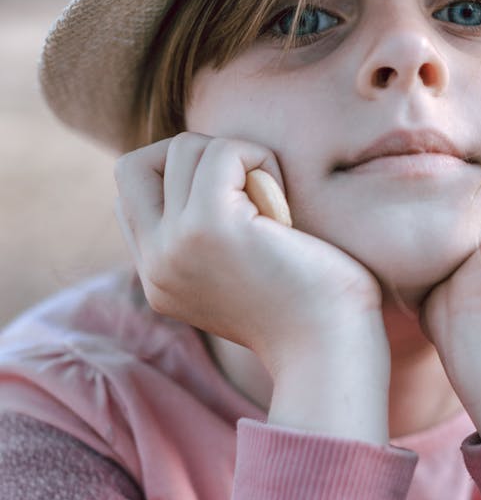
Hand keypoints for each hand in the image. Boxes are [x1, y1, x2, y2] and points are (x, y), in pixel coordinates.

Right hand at [114, 132, 384, 377]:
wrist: (332, 351)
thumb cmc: (311, 306)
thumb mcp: (239, 272)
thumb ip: (206, 235)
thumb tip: (211, 170)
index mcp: (158, 279)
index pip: (130, 198)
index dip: (178, 178)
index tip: (233, 201)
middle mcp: (155, 266)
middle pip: (135, 166)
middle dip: (194, 156)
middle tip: (246, 190)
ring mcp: (174, 246)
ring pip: (183, 148)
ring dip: (237, 158)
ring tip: (273, 206)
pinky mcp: (208, 227)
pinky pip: (222, 152)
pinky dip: (259, 159)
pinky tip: (284, 208)